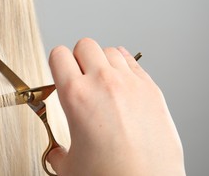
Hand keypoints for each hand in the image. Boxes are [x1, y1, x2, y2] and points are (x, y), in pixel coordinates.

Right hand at [47, 38, 184, 175]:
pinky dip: (124, 68)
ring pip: (110, 50)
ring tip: (103, 82)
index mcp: (77, 96)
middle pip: (85, 45)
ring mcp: (131, 83)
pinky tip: (122, 87)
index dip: (56, 63)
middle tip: (80, 76)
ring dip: (102, 62)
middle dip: (79, 58)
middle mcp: (104, 83)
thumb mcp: (70, 166)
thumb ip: (58, 153)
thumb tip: (57, 153)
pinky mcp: (152, 89)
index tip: (59, 72)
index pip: (59, 54)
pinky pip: (133, 62)